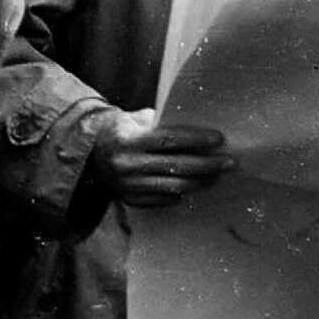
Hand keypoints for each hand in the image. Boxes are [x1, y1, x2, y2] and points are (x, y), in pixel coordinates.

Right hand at [87, 108, 232, 205]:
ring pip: (173, 187)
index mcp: (129, 140)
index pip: (168, 140)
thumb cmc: (121, 130)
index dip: (196, 140)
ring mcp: (127, 186)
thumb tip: (197, 124)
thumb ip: (161, 122)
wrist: (89, 154)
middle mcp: (127, 165)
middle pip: (176, 167)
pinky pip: (162, 200)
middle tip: (230, 162)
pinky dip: (180, 194)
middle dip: (208, 165)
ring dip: (200, 182)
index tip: (219, 139)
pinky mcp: (130, 200)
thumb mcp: (135, 118)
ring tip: (217, 175)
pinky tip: (195, 186)